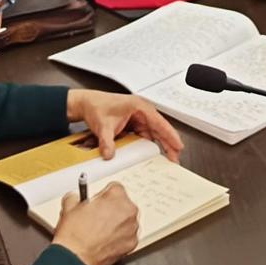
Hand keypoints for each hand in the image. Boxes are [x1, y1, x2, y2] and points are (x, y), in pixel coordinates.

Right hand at [52, 183, 139, 264]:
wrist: (74, 257)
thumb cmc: (74, 234)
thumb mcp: (69, 205)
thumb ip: (77, 196)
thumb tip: (76, 197)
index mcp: (116, 196)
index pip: (114, 188)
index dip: (103, 195)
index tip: (98, 202)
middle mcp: (128, 210)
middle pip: (122, 203)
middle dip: (111, 209)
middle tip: (97, 216)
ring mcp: (132, 227)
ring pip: (126, 220)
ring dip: (116, 223)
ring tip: (100, 230)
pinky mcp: (132, 243)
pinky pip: (127, 235)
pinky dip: (119, 237)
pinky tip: (106, 240)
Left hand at [67, 89, 183, 161]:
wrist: (87, 104)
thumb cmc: (97, 106)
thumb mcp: (103, 125)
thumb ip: (107, 141)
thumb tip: (110, 155)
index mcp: (139, 107)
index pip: (159, 122)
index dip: (170, 135)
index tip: (178, 146)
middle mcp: (141, 112)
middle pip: (159, 130)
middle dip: (168, 144)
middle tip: (175, 158)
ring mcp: (138, 119)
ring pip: (153, 135)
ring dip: (159, 146)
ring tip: (165, 159)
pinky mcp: (133, 125)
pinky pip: (143, 137)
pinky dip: (147, 146)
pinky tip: (149, 155)